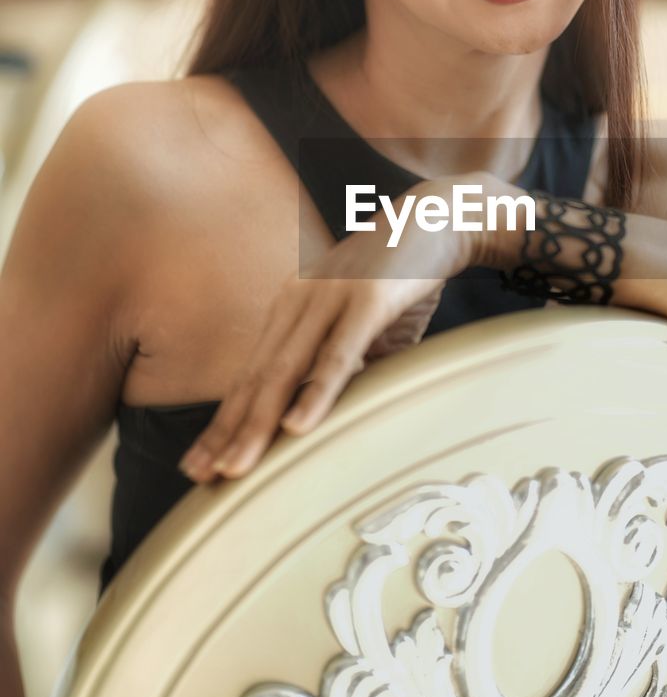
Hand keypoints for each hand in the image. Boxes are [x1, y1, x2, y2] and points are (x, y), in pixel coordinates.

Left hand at [177, 177, 480, 481]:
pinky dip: (316, 393)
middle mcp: (299, 302)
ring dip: (258, 424)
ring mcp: (330, 298)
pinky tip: (298, 427)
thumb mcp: (360, 327)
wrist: (437, 218)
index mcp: (292, 307)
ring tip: (236, 468)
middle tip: (199, 478)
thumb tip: (331, 413)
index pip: (251, 374)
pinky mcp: (366, 300)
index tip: (198, 464)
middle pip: (256, 378)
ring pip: (286, 371)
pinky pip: (337, 355)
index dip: (223, 421)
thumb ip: (341, 365)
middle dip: (226, 432)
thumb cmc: (399, 277)